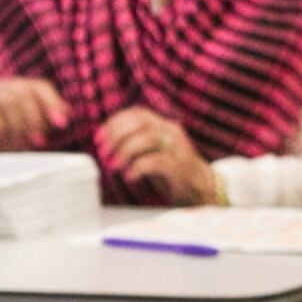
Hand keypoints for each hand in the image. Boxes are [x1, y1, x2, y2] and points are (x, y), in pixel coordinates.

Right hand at [0, 77, 70, 153]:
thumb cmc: (7, 141)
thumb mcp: (32, 130)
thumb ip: (48, 119)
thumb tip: (68, 112)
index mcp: (19, 88)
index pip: (40, 86)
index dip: (53, 103)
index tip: (62, 125)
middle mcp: (1, 86)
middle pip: (25, 94)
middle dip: (36, 120)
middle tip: (38, 142)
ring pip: (9, 101)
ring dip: (18, 125)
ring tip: (18, 142)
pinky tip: (0, 136)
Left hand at [96, 106, 220, 205]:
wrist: (202, 188)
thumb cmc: (171, 170)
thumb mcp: (152, 150)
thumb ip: (134, 142)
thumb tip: (105, 142)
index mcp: (163, 125)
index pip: (137, 113)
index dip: (114, 122)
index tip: (99, 139)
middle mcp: (171, 132)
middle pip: (140, 122)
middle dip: (116, 136)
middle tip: (104, 153)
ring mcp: (178, 148)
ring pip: (147, 138)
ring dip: (125, 151)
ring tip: (114, 165)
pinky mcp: (181, 167)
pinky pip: (156, 161)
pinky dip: (138, 167)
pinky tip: (130, 176)